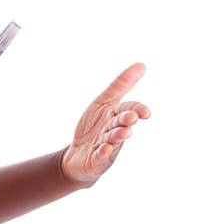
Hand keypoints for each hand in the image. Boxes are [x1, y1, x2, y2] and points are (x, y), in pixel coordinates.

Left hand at [61, 62, 150, 186]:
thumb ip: (121, 85)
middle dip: (126, 120)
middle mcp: (113, 131)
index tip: (145, 111)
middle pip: (121, 124)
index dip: (137, 109)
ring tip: (124, 132)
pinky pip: (100, 156)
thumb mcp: (104, 102)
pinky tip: (104, 149)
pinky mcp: (96, 159)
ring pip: (113, 140)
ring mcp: (107, 146)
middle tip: (131, 118)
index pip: (129, 109)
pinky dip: (103, 152)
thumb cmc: (94, 127)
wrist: (78, 155)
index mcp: (116, 116)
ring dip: (118, 136)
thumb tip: (142, 65)